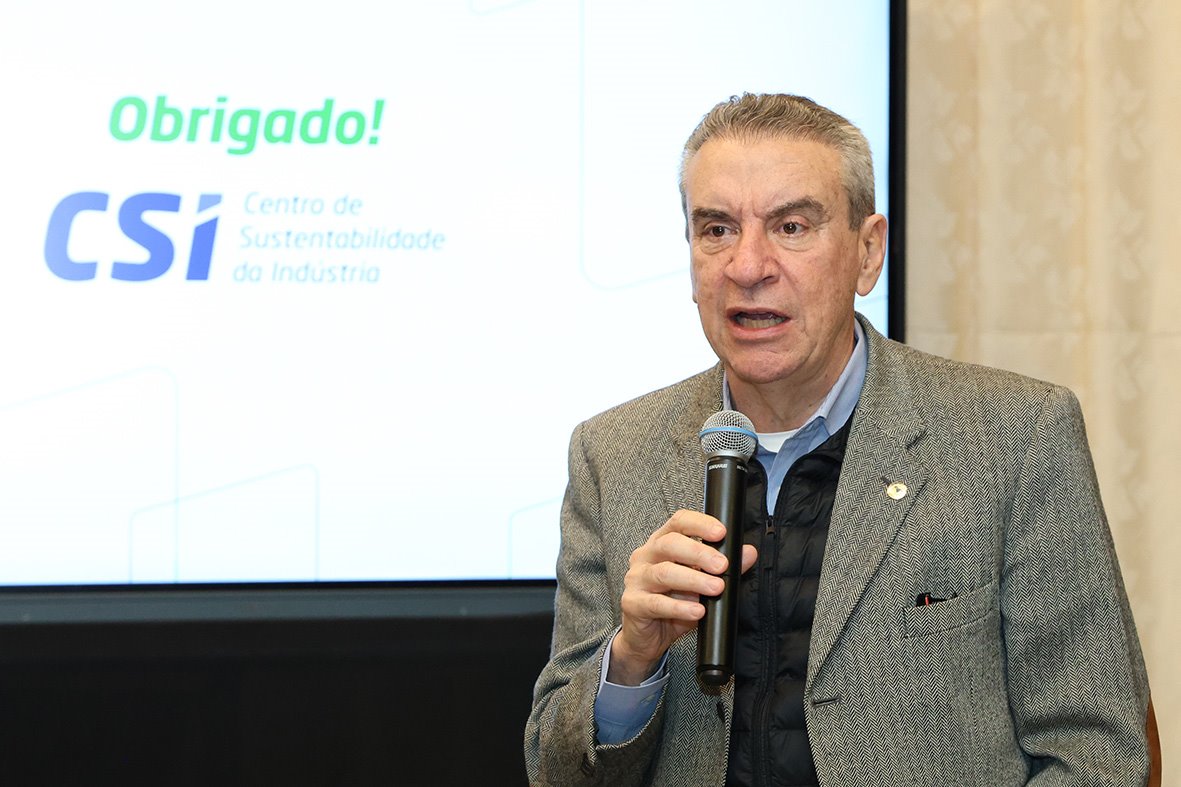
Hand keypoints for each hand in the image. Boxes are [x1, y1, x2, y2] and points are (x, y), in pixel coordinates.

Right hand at [607, 509, 756, 685]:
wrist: (648, 636)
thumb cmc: (674, 601)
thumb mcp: (701, 583)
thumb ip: (723, 568)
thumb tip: (748, 553)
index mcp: (661, 543)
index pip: (678, 522)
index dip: (699, 524)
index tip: (721, 533)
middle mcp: (645, 556)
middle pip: (669, 544)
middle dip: (699, 553)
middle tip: (722, 565)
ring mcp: (636, 579)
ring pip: (663, 573)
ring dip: (693, 580)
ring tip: (716, 588)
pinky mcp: (632, 603)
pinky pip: (656, 603)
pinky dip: (679, 607)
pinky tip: (698, 612)